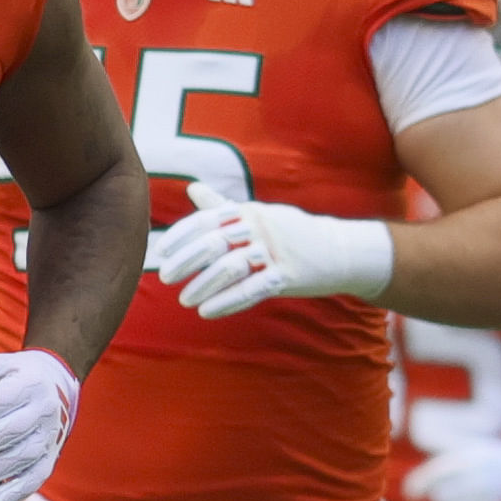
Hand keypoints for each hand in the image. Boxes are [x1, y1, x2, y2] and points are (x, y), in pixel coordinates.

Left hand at [147, 197, 392, 320]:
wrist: (338, 249)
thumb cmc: (290, 232)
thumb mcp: (257, 214)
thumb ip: (222, 205)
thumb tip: (192, 188)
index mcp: (248, 211)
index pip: (206, 219)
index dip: (181, 236)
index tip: (162, 252)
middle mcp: (259, 227)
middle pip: (214, 242)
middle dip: (186, 261)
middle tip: (165, 277)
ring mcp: (275, 251)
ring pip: (230, 268)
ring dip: (204, 286)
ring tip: (185, 300)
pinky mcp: (287, 276)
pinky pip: (252, 290)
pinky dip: (227, 302)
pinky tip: (207, 312)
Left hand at [405, 434, 500, 500]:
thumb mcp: (481, 451)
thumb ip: (450, 466)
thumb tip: (413, 488)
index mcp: (475, 458)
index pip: (434, 475)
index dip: (417, 485)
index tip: (411, 493)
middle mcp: (480, 479)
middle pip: (440, 497)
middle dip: (442, 498)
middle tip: (454, 496)